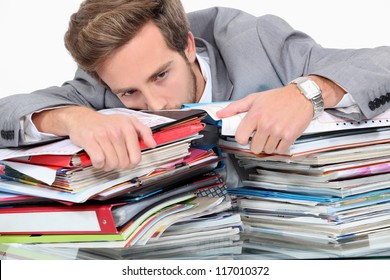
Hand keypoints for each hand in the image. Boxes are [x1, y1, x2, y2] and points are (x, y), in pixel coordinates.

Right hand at [32, 107, 155, 170]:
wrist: (82, 118)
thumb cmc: (107, 123)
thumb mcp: (129, 122)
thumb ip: (144, 132)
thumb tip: (153, 144)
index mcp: (128, 127)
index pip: (136, 157)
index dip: (131, 163)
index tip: (126, 160)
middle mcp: (117, 131)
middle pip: (123, 163)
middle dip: (118, 165)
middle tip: (113, 159)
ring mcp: (103, 135)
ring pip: (112, 163)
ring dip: (107, 165)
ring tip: (105, 158)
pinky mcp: (90, 140)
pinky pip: (99, 161)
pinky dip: (98, 164)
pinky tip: (97, 158)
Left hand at [216, 85, 312, 154]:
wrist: (302, 96)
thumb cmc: (277, 97)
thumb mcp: (254, 98)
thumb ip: (235, 107)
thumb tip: (220, 114)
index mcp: (254, 115)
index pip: (240, 138)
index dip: (243, 139)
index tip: (247, 136)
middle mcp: (265, 124)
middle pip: (254, 148)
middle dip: (257, 143)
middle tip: (262, 135)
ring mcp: (278, 131)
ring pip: (267, 150)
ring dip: (269, 145)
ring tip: (273, 134)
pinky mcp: (290, 136)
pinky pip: (280, 150)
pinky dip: (280, 146)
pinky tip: (281, 137)